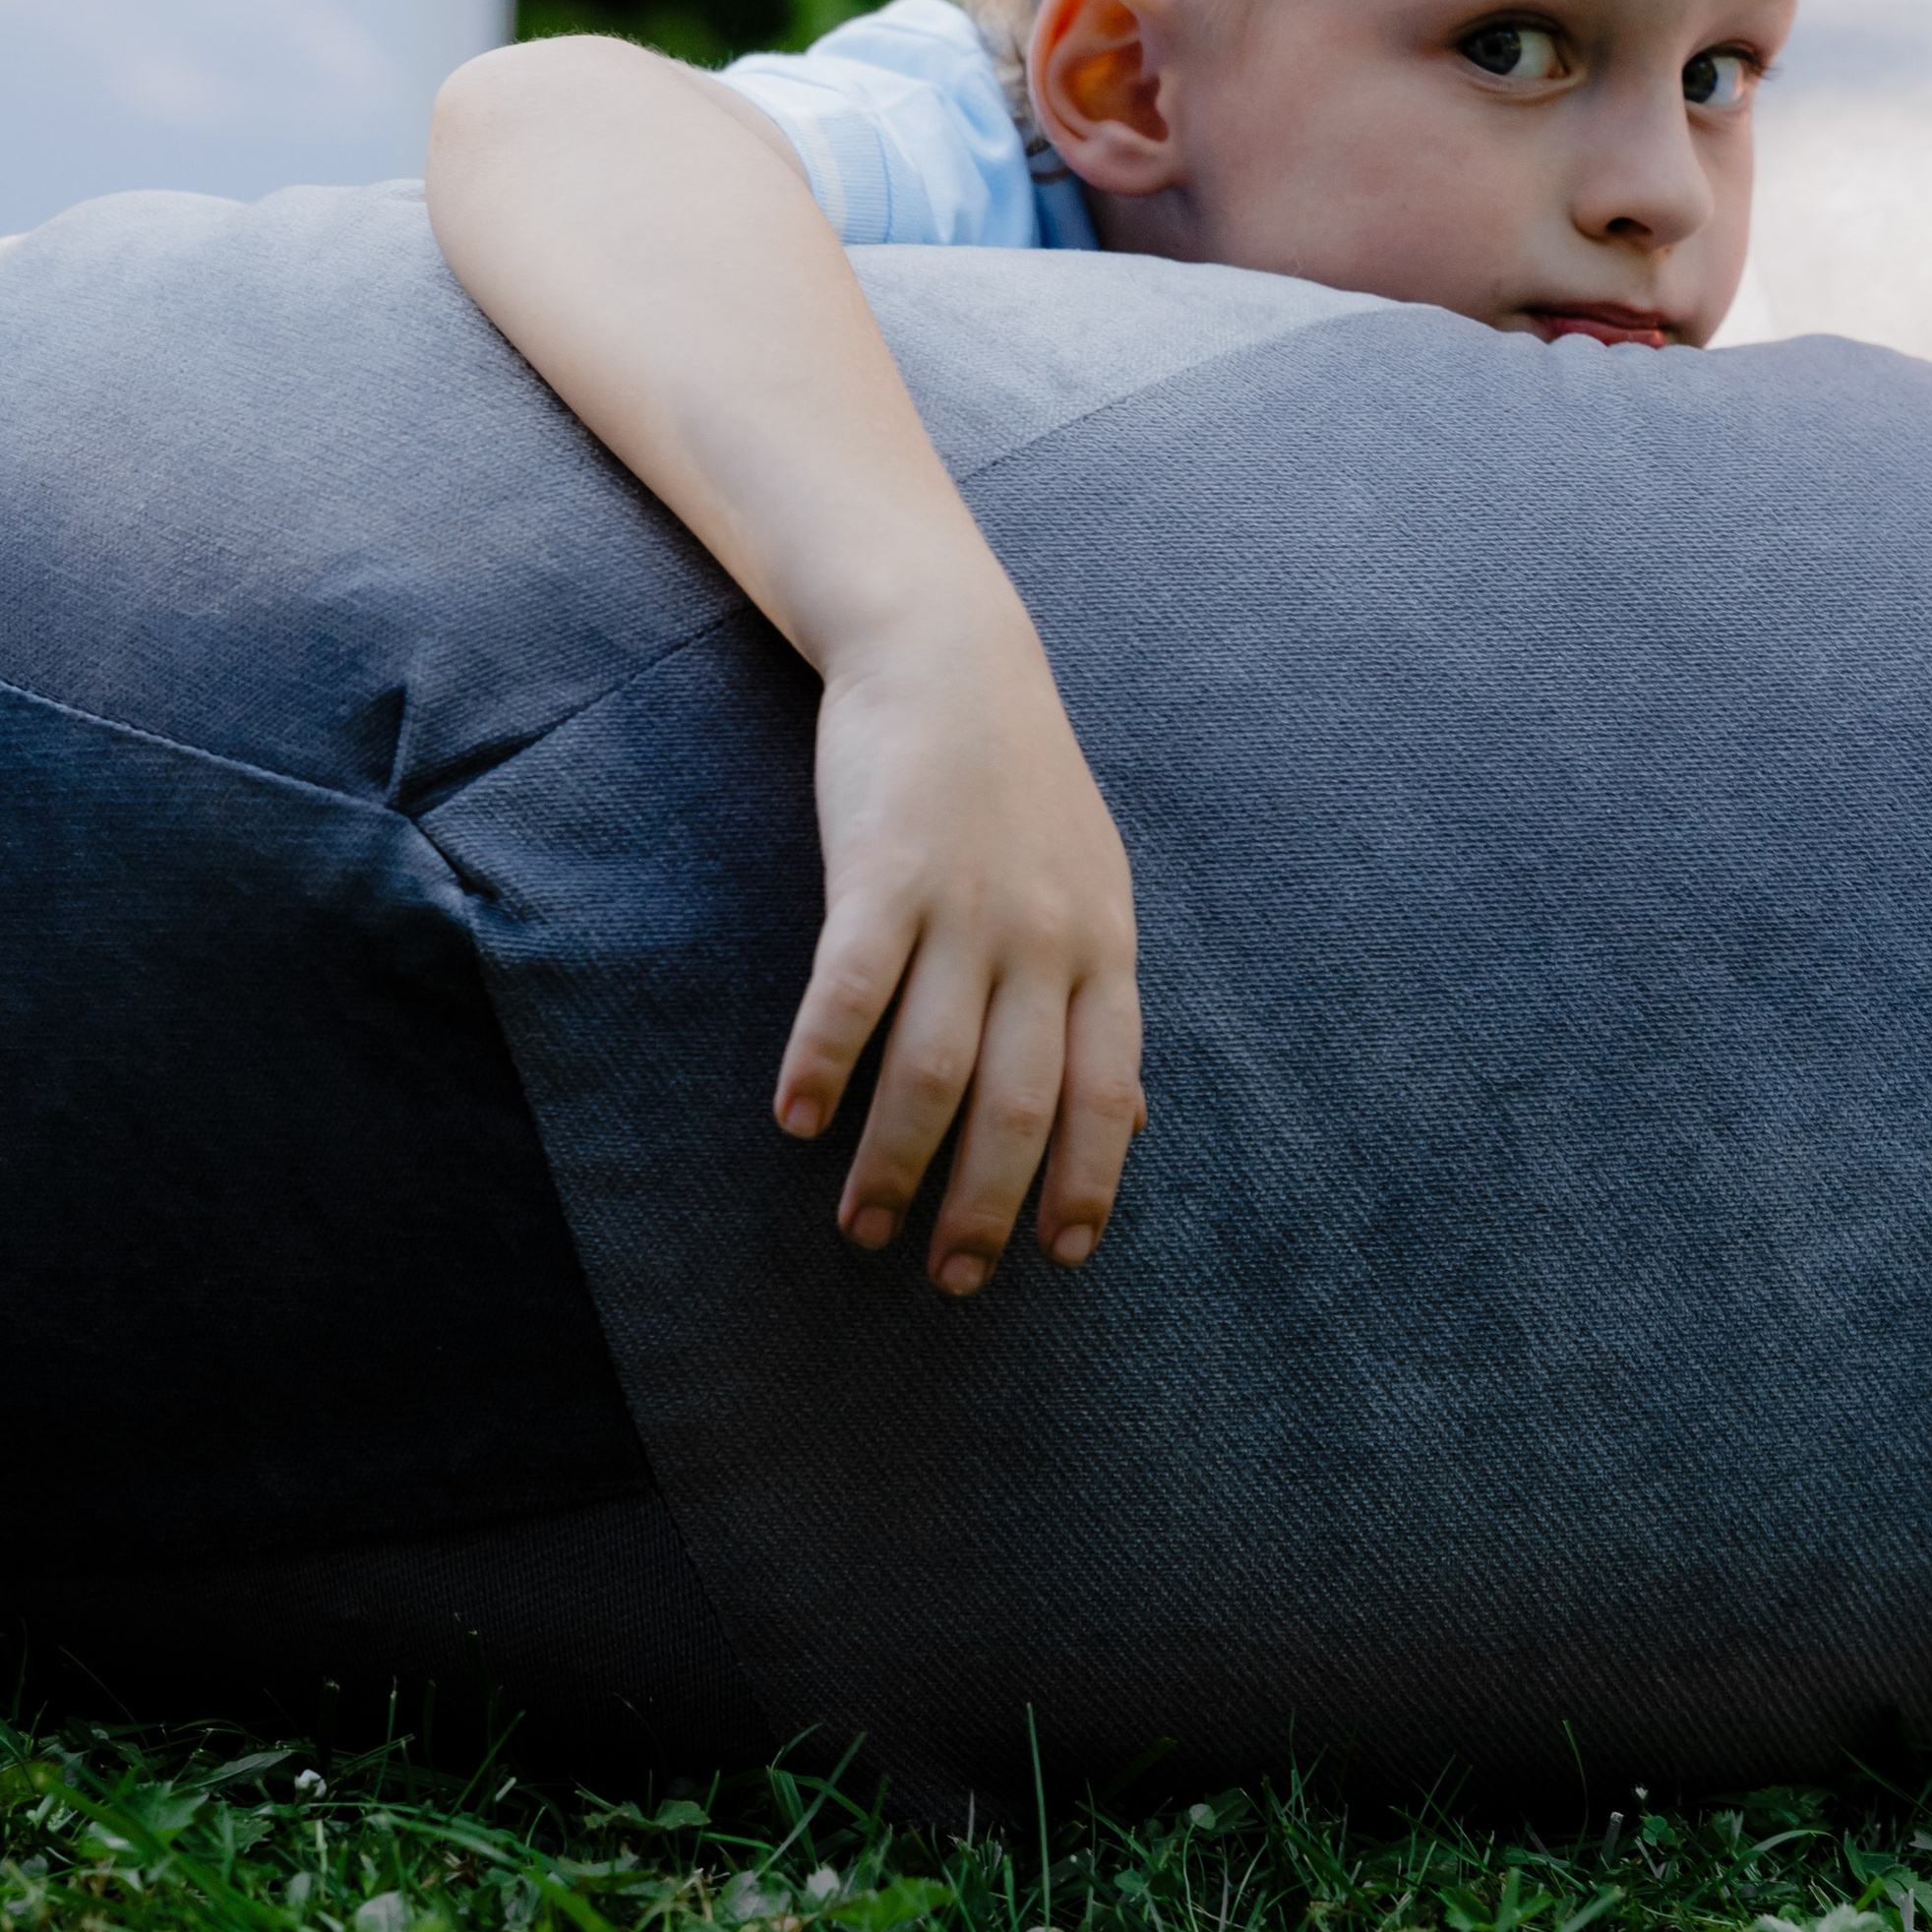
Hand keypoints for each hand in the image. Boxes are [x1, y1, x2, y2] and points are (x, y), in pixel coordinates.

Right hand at [771, 566, 1143, 1296]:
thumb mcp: (1094, 891)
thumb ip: (1104, 1005)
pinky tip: (796, 1122)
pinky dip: (823, 1066)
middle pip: (1018, 1105)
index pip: (1108, 1094)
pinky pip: (852, 993)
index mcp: (1103, 949)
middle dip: (984, 1207)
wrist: (949, 654)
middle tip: (951, 1277)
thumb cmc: (1019, 785)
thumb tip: (1135, 1119)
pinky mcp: (880, 874)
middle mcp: (1043, 939)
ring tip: (862, 1227)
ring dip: (894, 1162)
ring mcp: (963, 907)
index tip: (1059, 1257)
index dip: (1085, 1183)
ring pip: (933, 1070)